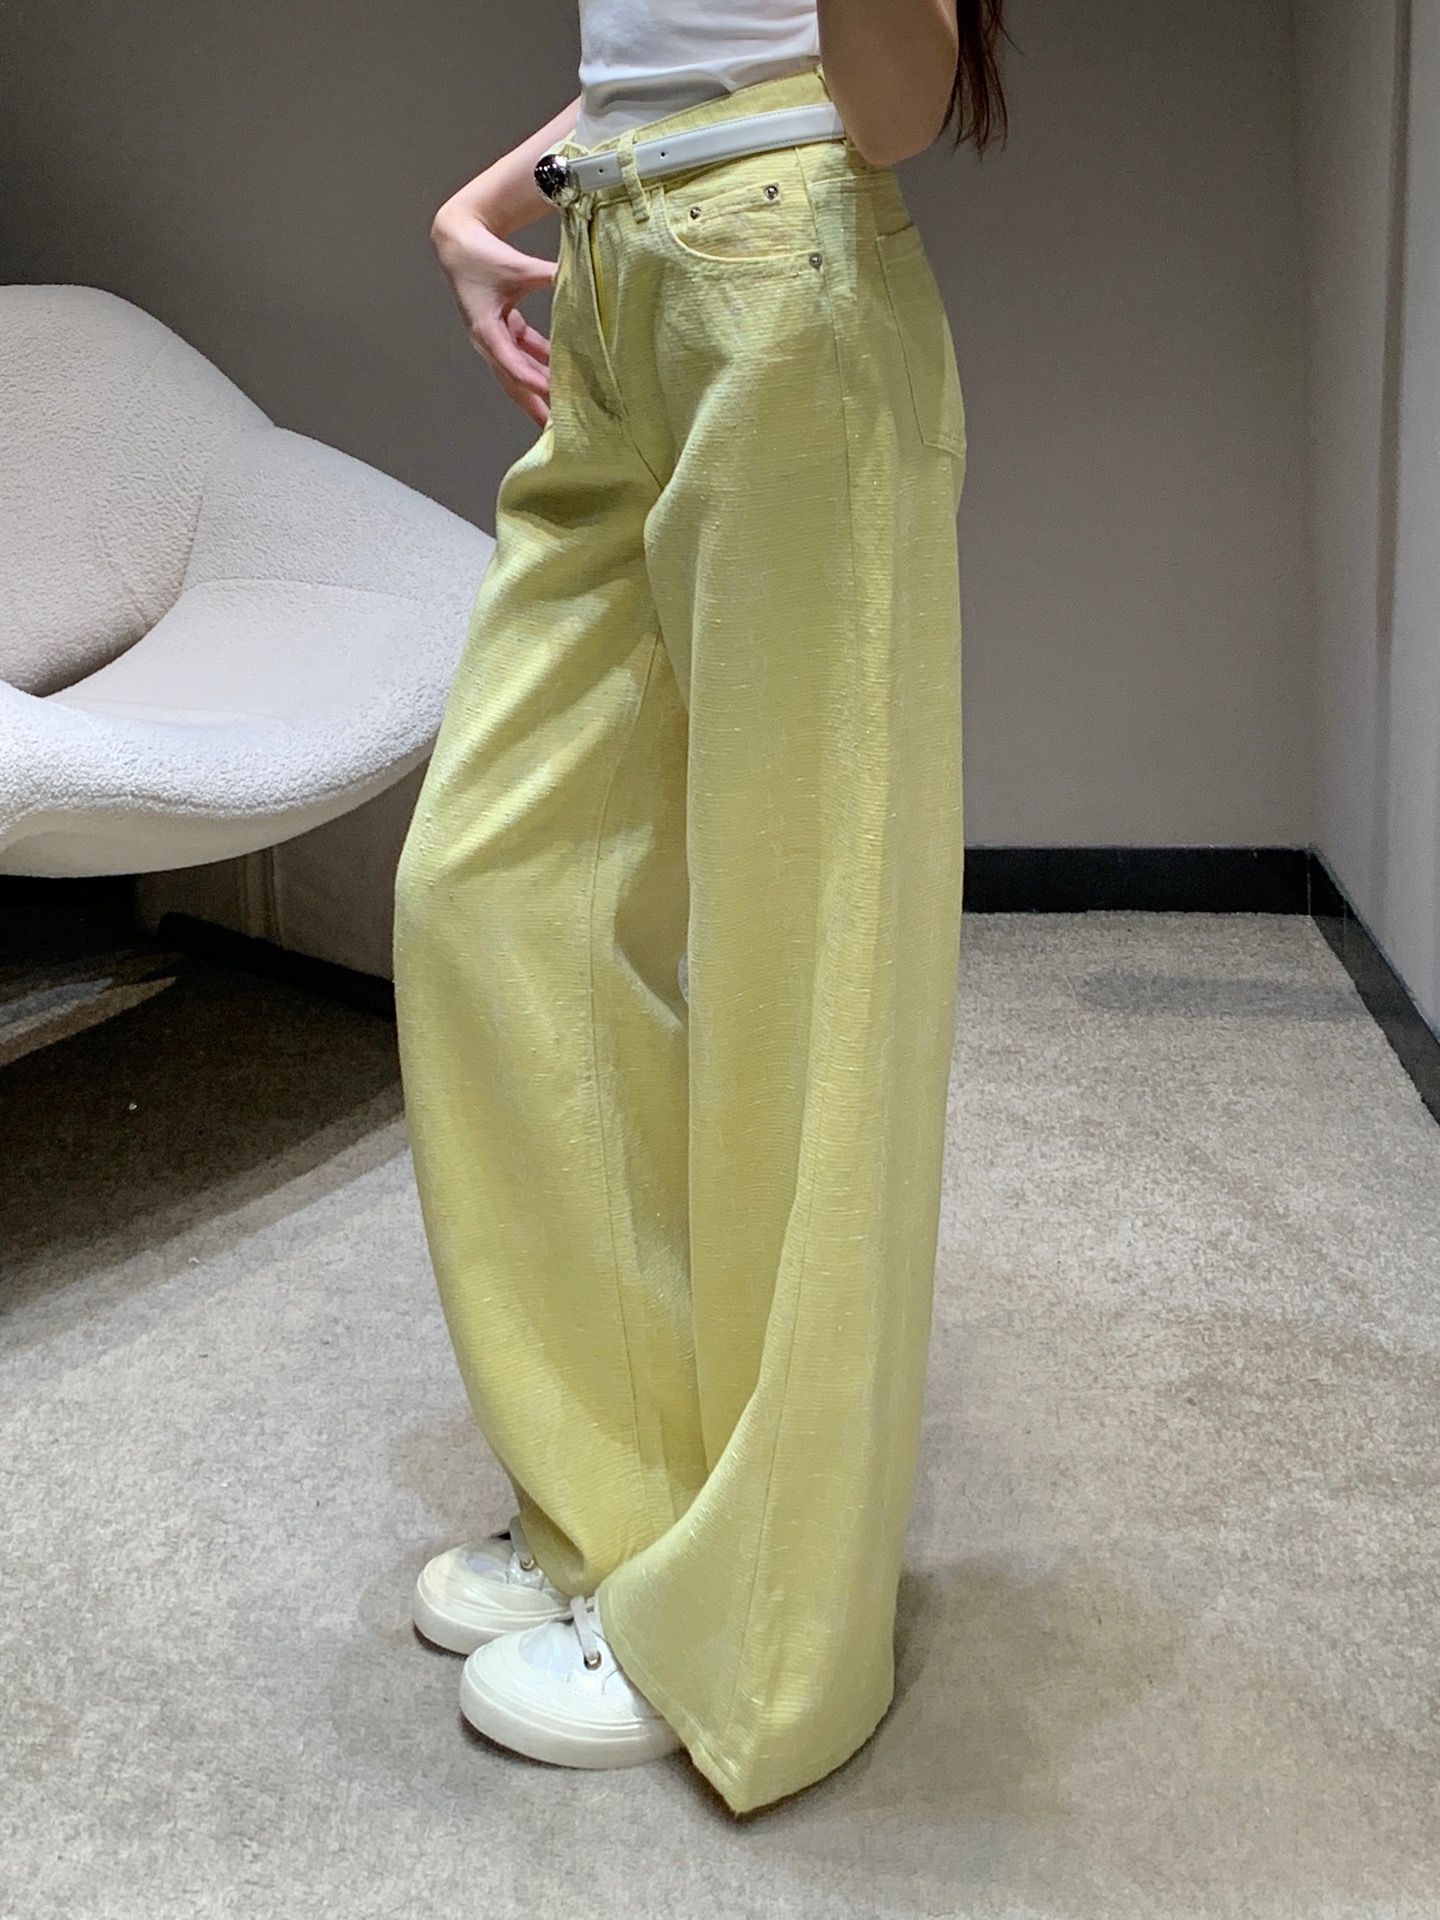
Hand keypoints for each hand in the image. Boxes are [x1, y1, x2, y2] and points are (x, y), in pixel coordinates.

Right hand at [432, 200, 557, 427]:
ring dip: (540, 389)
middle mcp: (488, 341)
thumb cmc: (483, 255)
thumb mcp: (518, 266)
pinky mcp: (501, 328)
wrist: (457, 242)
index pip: (514, 366)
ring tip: (562, 410)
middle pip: (514, 382)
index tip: (556, 398)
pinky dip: (541, 363)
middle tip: (556, 430)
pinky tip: (562, 373)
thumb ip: (548, 275)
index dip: (536, 383)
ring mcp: (494, 337)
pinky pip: (523, 353)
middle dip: (535, 406)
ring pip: (519, 371)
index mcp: (486, 331)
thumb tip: (576, 280)